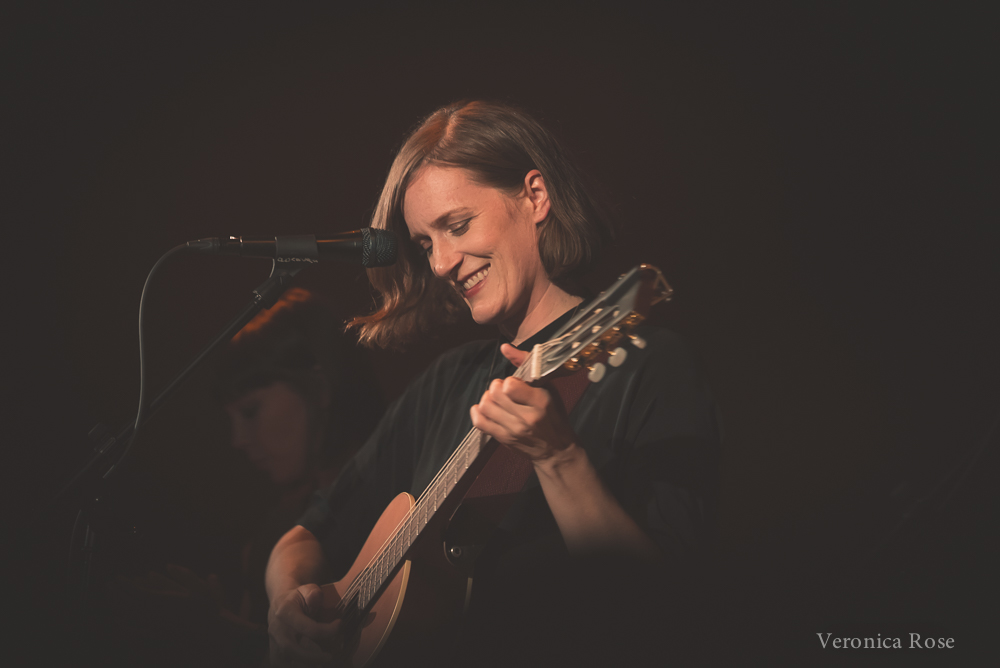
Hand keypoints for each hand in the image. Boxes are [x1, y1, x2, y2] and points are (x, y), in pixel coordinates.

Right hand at [268, 583, 343, 666]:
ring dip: (303, 664)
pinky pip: (281, 664)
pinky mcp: (274, 652)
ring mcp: (273, 642)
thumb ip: (313, 593)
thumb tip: (315, 598)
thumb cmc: (299, 597)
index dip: (327, 630)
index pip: (307, 628)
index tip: (340, 625)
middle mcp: (276, 629)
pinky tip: (312, 664)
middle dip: (311, 656)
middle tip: (330, 657)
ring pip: (283, 661)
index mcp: (285, 613)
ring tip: (322, 662)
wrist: (280, 604)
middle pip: (290, 649)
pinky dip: (296, 666)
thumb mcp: (307, 589)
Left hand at [470, 343, 578, 463]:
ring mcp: (513, 430)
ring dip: (488, 399)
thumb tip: (505, 348)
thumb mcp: (548, 388)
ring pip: (485, 406)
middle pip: (494, 394)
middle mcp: (526, 417)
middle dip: (497, 387)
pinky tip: (485, 408)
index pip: (510, 386)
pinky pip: (479, 423)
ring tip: (497, 400)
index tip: (515, 383)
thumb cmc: (554, 415)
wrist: (555, 449)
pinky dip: (477, 412)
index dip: (508, 381)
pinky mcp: (503, 439)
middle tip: (505, 390)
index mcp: (540, 402)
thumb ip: (526, 365)